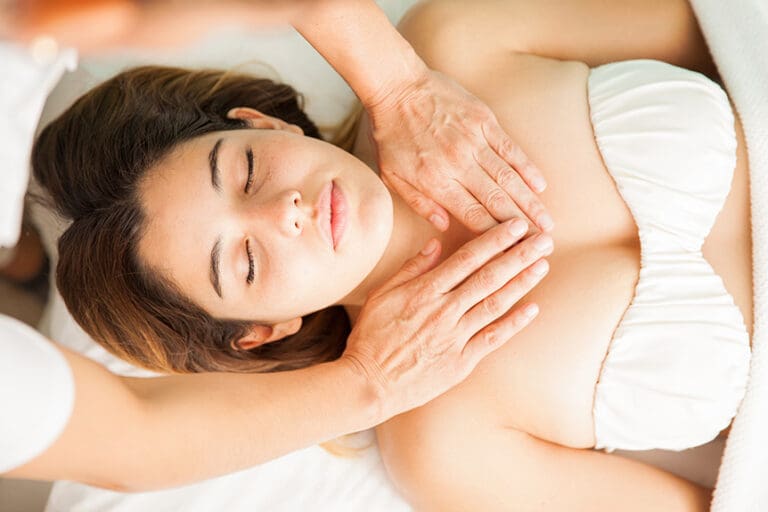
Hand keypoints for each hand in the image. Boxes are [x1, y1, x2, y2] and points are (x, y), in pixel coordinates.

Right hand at [341, 219, 552, 417]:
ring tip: (542, 265)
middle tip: (542, 239)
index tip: (515, 225)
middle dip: (518, 255)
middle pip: (488, 277)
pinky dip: (514, 323)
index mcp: (425, 291)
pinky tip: (533, 308)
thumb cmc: (371, 336)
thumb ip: (411, 268)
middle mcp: (444, 310)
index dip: (494, 239)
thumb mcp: (382, 294)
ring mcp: (455, 336)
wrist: (369, 383)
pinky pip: (493, 338)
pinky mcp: (462, 361)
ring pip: (495, 304)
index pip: (467, 258)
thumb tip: (435, 243)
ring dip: (521, 283)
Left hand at [367, 69, 552, 232]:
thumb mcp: (393, 175)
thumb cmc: (391, 134)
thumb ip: (420, 203)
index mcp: (436, 182)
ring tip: (547, 222)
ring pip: (509, 179)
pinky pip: (511, 149)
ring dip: (531, 203)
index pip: (473, 217)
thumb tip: (445, 227)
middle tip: (542, 243)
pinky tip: (541, 186)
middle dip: (522, 227)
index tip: (513, 253)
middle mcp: (458, 165)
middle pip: (497, 202)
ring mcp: (473, 142)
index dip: (496, 238)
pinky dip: (527, 169)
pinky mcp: (484, 121)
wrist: (397, 86)